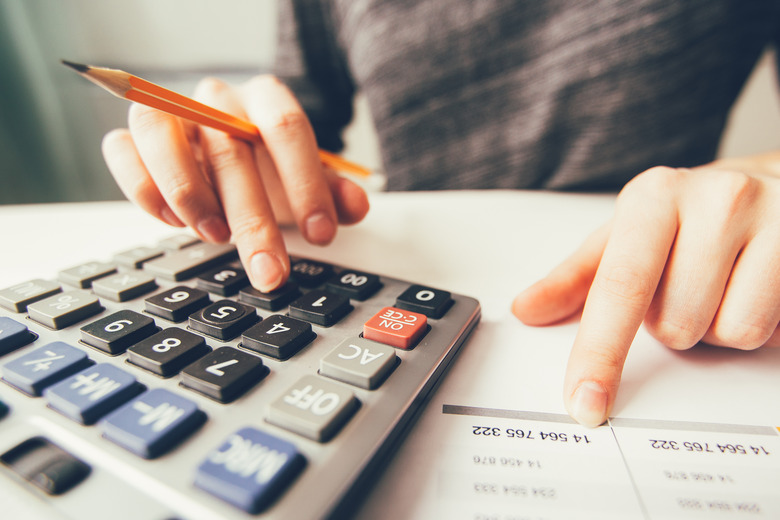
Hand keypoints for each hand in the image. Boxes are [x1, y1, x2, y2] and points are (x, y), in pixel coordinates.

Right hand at [101, 75, 368, 290]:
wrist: (228, 151)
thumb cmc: (268, 167)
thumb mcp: (304, 181)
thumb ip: (332, 192)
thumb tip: (355, 207)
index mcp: (265, 98)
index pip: (286, 127)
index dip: (305, 183)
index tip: (321, 234)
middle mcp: (216, 99)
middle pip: (230, 150)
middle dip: (253, 221)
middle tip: (270, 271)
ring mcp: (171, 113)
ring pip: (160, 133)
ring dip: (187, 192)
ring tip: (215, 238)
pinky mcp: (134, 136)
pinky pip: (121, 149)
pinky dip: (143, 188)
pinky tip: (174, 223)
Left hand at [512, 156, 779, 426]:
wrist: (778, 182)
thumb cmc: (692, 216)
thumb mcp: (629, 235)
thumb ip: (577, 278)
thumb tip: (526, 311)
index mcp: (653, 198)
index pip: (618, 288)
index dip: (599, 353)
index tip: (585, 401)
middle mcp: (713, 199)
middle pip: (674, 325)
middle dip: (675, 323)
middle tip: (689, 285)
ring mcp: (773, 217)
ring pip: (727, 333)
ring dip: (718, 325)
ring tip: (724, 284)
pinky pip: (770, 331)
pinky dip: (762, 324)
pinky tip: (758, 287)